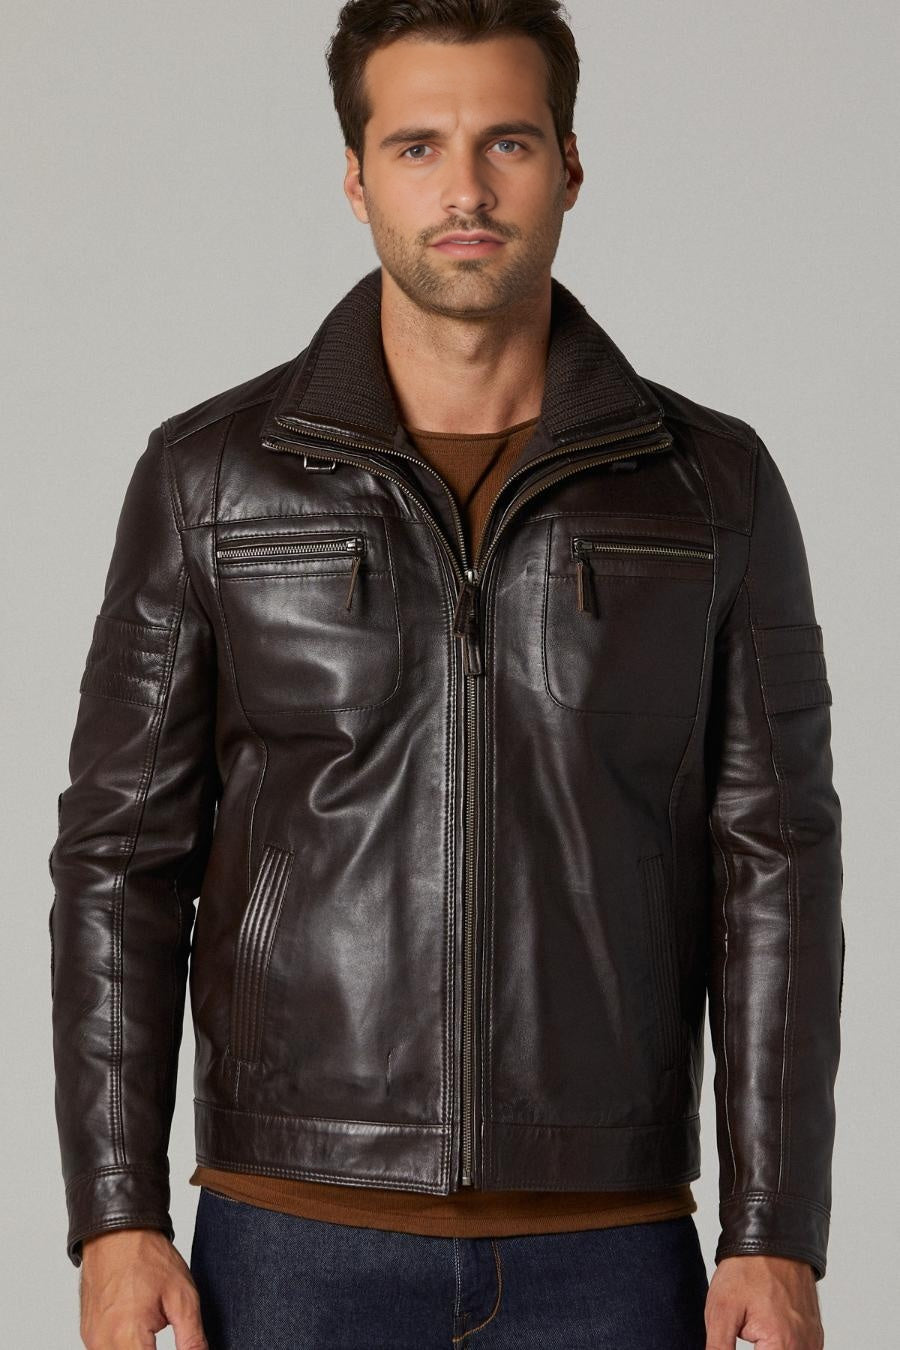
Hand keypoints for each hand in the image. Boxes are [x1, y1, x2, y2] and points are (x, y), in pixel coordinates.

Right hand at [79, 1227, 207, 1349]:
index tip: (184, 1348)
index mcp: (128, 1335)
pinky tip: (140, 1334)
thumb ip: (191, 1338)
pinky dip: (126, 1347)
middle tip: (164, 1333)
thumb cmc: (147, 1257)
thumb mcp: (182, 1296)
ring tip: (153, 1333)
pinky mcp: (88, 1335)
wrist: (116, 1231)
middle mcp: (103, 1343)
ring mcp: (92, 1340)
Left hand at [705, 1254, 823, 1347]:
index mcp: (782, 1347)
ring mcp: (813, 1342)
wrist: (772, 1240)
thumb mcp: (721, 1310)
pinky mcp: (815, 1335)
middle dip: (757, 1349)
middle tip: (744, 1328)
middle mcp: (805, 1349)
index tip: (727, 1342)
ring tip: (754, 1332)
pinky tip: (765, 1336)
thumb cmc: (747, 1270)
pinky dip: (781, 1347)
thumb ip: (719, 1349)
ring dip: (768, 1349)